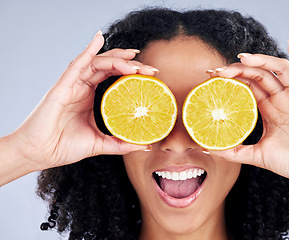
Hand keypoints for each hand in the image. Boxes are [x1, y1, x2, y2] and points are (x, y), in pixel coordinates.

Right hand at [6, 31, 155, 171]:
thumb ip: (121, 144)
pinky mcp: (62, 86)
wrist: (39, 153)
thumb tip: (145, 146)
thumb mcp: (100, 144)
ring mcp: (72, 85)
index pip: (115, 78)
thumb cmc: (64, 147)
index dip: (132, 73)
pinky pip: (77, 64)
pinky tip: (99, 38)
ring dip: (117, 58)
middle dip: (131, 64)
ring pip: (97, 63)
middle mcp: (83, 87)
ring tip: (135, 60)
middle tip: (150, 69)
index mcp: (91, 98)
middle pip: (110, 67)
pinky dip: (88, 50)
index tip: (151, 75)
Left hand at [206, 40, 288, 186]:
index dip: (230, 78)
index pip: (247, 86)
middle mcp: (281, 99)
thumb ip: (234, 152)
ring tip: (242, 58)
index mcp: (268, 108)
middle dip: (238, 69)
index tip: (211, 76)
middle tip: (218, 70)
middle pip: (258, 75)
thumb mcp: (257, 155)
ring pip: (279, 69)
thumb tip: (209, 149)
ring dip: (261, 60)